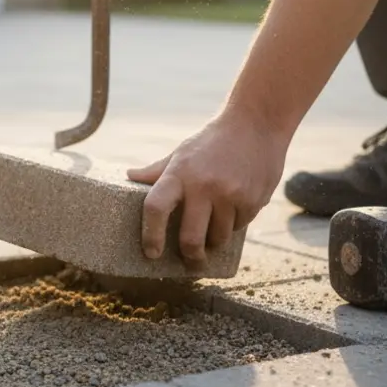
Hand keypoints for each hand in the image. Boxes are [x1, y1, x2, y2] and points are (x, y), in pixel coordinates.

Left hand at [126, 112, 290, 268]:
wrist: (257, 123)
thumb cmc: (213, 141)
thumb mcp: (183, 152)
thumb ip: (158, 170)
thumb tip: (129, 176)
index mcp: (179, 173)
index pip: (156, 208)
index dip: (151, 235)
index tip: (151, 253)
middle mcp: (203, 185)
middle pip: (190, 238)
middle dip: (190, 257)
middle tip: (190, 263)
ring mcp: (230, 194)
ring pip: (218, 238)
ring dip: (215, 243)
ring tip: (213, 236)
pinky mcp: (253, 200)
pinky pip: (239, 227)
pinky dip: (234, 226)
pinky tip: (234, 212)